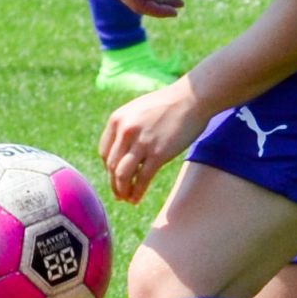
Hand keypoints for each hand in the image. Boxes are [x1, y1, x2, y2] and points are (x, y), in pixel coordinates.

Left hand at [98, 79, 206, 203]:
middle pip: (111, 166)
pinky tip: (137, 199)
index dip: (108, 168)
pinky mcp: (158, 153)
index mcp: (117, 120)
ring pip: (122, 175)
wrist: (192, 98)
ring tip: (127, 199)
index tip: (115, 176)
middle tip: (118, 195)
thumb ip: (126, 128)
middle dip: (114, 183)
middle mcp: (125, 131)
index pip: (105, 152)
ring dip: (122, 191)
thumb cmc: (167, 105)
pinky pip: (142, 178)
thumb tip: (121, 151)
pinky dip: (137, 192)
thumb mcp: (138, 111)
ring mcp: (141, 142)